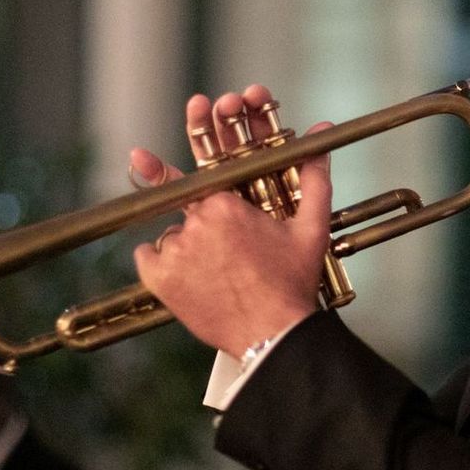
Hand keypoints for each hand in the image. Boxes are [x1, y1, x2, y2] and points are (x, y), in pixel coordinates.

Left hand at [132, 85, 328, 357]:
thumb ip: (314, 177)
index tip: (148, 162)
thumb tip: (321, 134)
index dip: (187, 178)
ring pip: (173, 235)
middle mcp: (195, 222)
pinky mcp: (160, 278)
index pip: (202, 181)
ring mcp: (175, 251)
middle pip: (189, 210)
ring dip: (188, 246)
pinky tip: (187, 276)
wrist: (273, 335)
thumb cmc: (292, 284)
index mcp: (226, 204)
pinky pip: (148, 257)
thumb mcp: (310, 228)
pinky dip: (160, 263)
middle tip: (216, 246)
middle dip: (202, 223)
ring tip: (216, 273)